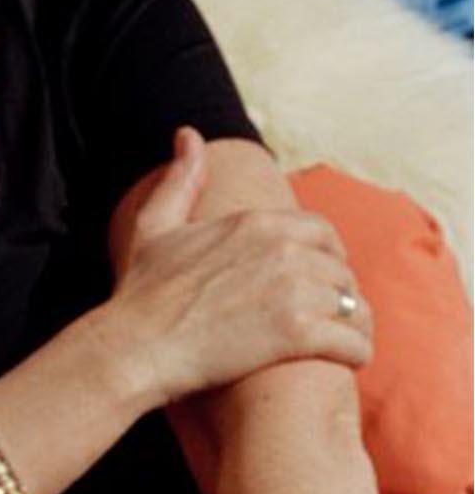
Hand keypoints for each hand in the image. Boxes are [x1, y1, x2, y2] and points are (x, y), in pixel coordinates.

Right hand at [104, 128, 372, 409]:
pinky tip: (346, 360)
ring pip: (354, 305)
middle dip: (341, 292)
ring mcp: (293, 292)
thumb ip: (182, 178)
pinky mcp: (297, 335)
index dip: (328, 256)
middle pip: (342, 270)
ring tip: (345, 341)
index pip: (323, 232)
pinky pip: (354, 341)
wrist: (134, 346)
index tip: (319, 278)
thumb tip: (188, 133)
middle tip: (330, 315)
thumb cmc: (142, 291)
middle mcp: (283, 250)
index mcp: (257, 222)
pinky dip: (357, 353)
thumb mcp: (156, 224)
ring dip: (355, 324)